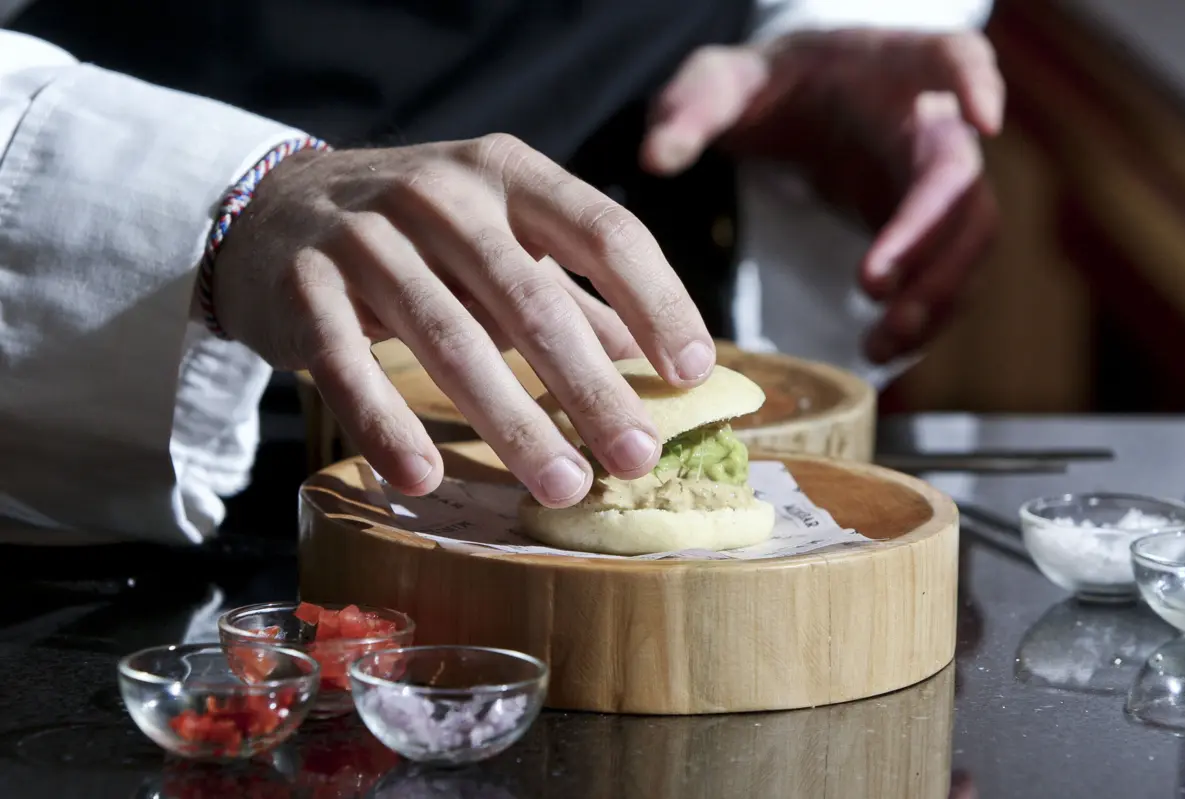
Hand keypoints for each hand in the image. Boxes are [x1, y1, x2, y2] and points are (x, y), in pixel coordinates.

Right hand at [207, 134, 715, 506]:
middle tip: (636, 459)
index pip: (604, 230)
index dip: (656, 302)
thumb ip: (570, 289)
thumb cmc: (415, 233)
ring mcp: (365, 236)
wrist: (272, 206)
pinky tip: (425, 477)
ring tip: (561, 485)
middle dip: (590, 387)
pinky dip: (387, 423)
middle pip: (532, 299)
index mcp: (506, 172)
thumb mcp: (497, 236)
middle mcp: (440, 193)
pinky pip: (349, 364)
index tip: (693, 372)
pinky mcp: (303, 287)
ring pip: (449, 337)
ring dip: (510, 420)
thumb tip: (653, 356)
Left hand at [641, 30, 1004, 363]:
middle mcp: (928, 125)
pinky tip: (883, 349)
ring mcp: (930, 181)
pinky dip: (923, 314)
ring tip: (882, 344)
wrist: (793, 108)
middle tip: (877, 291)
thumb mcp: (721, 82)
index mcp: (891, 70)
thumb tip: (656, 156)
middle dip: (931, 240)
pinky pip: (942, 274)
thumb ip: (691, 107)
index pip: (951, 60)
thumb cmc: (767, 85)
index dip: (976, 84)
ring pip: (966, 240)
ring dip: (935, 295)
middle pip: (962, 183)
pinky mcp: (921, 229)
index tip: (981, 120)